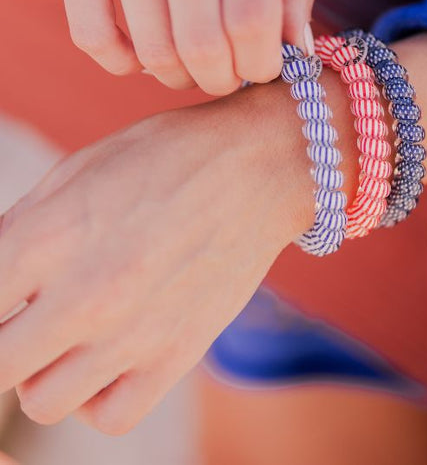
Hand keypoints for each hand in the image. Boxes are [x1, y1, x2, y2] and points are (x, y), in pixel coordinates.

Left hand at [0, 79, 337, 434]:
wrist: (257, 165)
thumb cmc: (165, 155)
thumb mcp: (80, 168)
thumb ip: (22, 226)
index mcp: (49, 236)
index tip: (7, 297)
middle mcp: (85, 293)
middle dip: (5, 340)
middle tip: (26, 316)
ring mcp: (133, 332)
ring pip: (43, 401)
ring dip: (43, 371)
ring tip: (67, 335)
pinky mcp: (176, 355)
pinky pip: (109, 416)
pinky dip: (96, 397)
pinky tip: (105, 359)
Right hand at [53, 0, 315, 93]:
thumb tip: (300, 56)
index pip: (254, 18)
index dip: (262, 65)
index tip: (261, 67)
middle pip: (203, 44)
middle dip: (221, 80)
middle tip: (225, 74)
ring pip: (152, 48)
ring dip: (177, 76)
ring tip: (189, 63)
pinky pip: (93, 37)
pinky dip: (122, 65)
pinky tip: (142, 53)